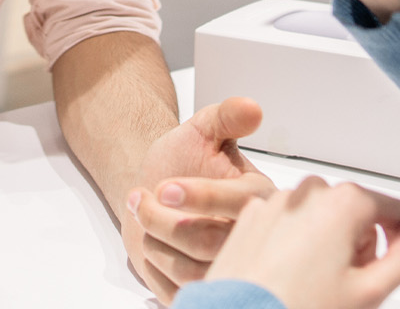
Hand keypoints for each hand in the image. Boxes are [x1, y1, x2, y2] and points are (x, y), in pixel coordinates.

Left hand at [122, 97, 275, 302]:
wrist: (159, 184)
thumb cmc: (185, 157)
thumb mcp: (203, 128)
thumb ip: (226, 117)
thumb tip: (250, 109)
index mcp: (259, 196)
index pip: (240, 204)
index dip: (201, 197)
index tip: (165, 188)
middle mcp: (249, 236)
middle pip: (212, 244)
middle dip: (165, 221)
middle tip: (140, 198)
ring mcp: (228, 266)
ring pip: (193, 274)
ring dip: (156, 244)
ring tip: (143, 217)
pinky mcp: (206, 288)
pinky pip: (180, 294)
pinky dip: (155, 269)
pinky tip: (149, 242)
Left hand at [206, 177, 399, 308]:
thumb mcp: (371, 293)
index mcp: (344, 203)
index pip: (392, 208)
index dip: (398, 237)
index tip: (390, 259)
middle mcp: (309, 192)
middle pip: (354, 209)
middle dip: (359, 241)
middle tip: (347, 281)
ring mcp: (276, 202)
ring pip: (319, 213)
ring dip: (326, 239)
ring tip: (314, 281)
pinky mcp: (250, 216)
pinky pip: (287, 221)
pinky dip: (293, 240)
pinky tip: (287, 274)